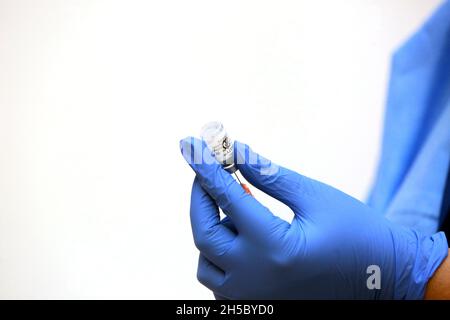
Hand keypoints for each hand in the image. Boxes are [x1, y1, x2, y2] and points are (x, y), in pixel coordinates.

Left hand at [180, 138, 447, 298]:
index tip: (190, 144)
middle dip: (200, 196)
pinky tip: (239, 233)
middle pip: (204, 233)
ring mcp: (252, 299)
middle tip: (205, 170)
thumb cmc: (358, 234)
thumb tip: (237, 152)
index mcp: (276, 249)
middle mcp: (256, 281)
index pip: (227, 198)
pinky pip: (218, 279)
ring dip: (211, 227)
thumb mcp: (316, 199)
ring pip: (206, 260)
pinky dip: (219, 253)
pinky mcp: (255, 306)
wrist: (384, 281)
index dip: (206, 167)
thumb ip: (271, 177)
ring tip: (232, 204)